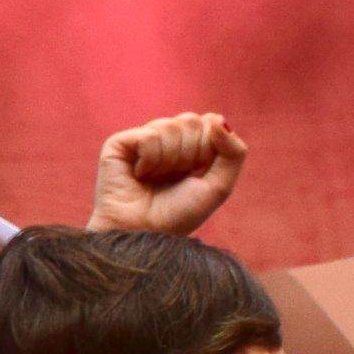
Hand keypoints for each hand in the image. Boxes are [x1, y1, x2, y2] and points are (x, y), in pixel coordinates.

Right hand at [89, 113, 247, 235]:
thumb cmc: (179, 215)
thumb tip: (218, 118)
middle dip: (190, 153)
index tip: (197, 173)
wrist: (144, 235)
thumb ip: (234, 152)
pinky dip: (150, 160)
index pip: (210, 122)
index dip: (209, 147)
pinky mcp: (119, 144)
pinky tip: (140, 175)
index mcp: (190, 146)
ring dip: (170, 159)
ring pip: (170, 126)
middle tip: (175, 177)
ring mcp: (141, 140)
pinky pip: (148, 136)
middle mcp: (166, 139)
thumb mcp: (220, 186)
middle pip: (191, 121)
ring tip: (155, 179)